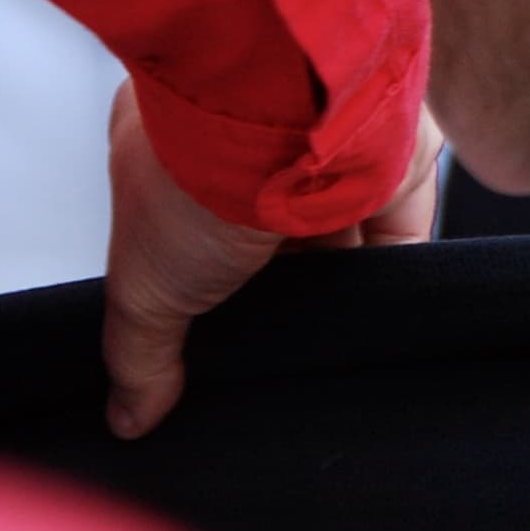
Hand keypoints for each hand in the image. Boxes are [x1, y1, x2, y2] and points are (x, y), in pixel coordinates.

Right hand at [99, 87, 436, 439]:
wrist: (285, 117)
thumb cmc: (197, 173)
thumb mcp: (144, 279)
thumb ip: (140, 349)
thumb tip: (131, 413)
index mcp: (185, 147)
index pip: (191, 225)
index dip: (196, 279)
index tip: (201, 332)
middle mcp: (265, 141)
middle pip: (271, 233)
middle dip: (271, 289)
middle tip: (264, 348)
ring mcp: (333, 150)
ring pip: (337, 234)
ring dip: (331, 286)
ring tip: (314, 346)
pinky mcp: (397, 163)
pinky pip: (399, 234)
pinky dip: (386, 277)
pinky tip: (371, 320)